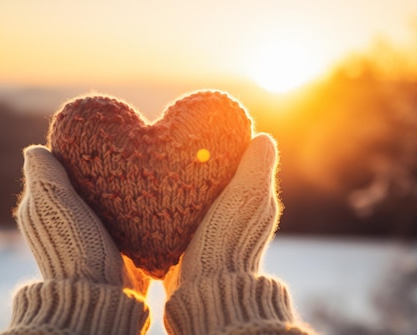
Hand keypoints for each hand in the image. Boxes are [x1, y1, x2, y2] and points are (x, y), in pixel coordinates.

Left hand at [16, 145, 148, 294]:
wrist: (101, 291)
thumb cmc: (76, 244)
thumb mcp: (56, 204)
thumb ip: (45, 175)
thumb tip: (34, 149)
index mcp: (42, 207)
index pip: (56, 169)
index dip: (74, 153)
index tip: (96, 140)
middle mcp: (59, 220)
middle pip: (79, 183)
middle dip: (96, 168)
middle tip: (120, 152)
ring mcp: (83, 234)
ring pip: (98, 199)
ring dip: (112, 187)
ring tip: (133, 170)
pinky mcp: (107, 245)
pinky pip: (114, 216)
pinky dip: (122, 206)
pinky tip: (137, 197)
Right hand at [165, 133, 280, 294]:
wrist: (206, 286)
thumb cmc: (228, 237)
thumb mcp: (248, 195)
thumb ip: (256, 166)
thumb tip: (262, 138)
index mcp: (251, 200)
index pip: (238, 164)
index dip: (222, 147)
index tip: (201, 131)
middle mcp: (233, 215)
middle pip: (214, 179)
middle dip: (198, 163)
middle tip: (174, 144)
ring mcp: (210, 230)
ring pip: (194, 197)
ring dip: (181, 183)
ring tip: (159, 163)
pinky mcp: (187, 243)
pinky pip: (178, 215)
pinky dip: (170, 203)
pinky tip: (154, 193)